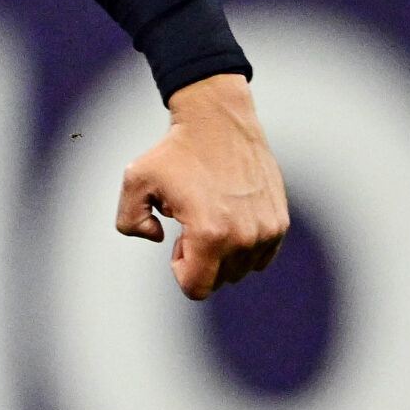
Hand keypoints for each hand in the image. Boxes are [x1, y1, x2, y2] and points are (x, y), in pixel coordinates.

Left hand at [116, 72, 288, 298]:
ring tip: (212, 213)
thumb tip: (158, 238)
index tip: (177, 239)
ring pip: (242, 268)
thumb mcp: (135, 181)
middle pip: (220, 279)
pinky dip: (244, 244)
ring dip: (223, 251)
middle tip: (191, 220)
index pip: (196, 287)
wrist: (218, 121)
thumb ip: (129, 221)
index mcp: (210, 233)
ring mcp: (267, 231)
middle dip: (201, 257)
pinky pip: (261, 256)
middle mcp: (245, 238)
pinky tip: (230, 213)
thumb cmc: (175, 151)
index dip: (180, 268)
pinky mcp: (280, 222)